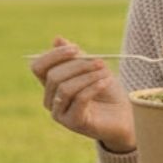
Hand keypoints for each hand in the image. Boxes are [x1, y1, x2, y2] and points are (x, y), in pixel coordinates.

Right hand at [31, 36, 136, 152]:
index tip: (75, 49)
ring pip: (65, 88)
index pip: (38, 67)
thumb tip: (57, 39)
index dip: (53, 55)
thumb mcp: (92, 68)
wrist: (123, 115)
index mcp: (51, 85)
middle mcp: (51, 100)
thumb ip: (75, 56)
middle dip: (78, 65)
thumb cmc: (107, 91)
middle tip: (100, 62)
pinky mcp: (73, 123)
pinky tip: (106, 82)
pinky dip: (93, 88)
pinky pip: (79, 100)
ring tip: (106, 73)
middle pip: (53, 76)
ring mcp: (59, 113)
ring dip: (88, 77)